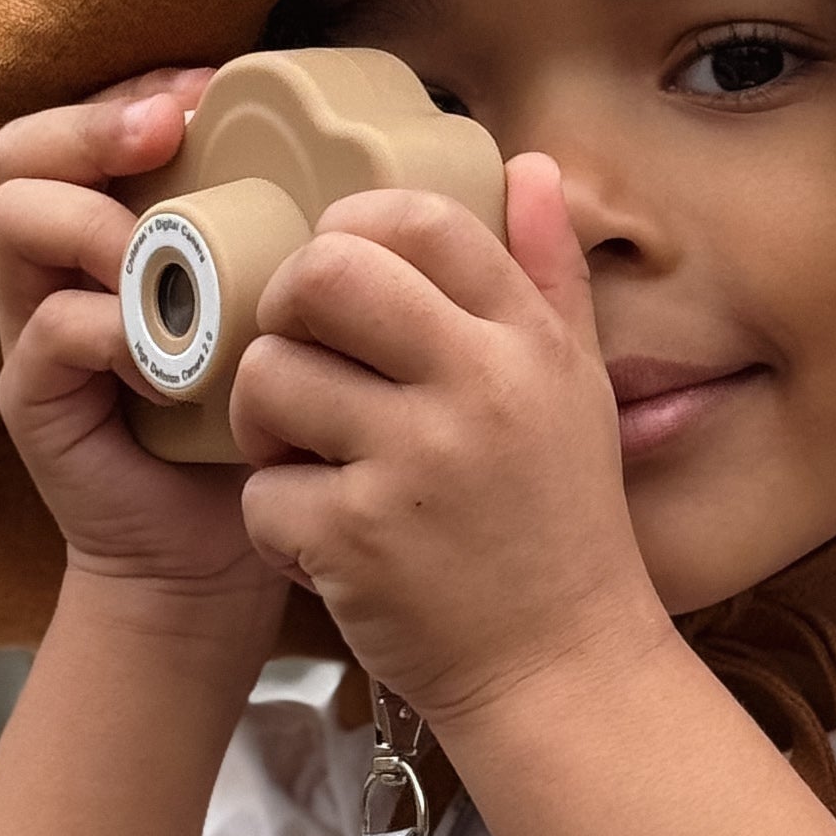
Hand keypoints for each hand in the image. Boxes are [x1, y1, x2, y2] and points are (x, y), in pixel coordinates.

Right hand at [0, 71, 280, 622]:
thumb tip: (414, 162)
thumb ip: (310, 242)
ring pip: (13, 218)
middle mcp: (68, 265)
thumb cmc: (271, 423)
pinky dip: (108, 328)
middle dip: (93, 125)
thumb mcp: (296, 317)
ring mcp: (40, 327)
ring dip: (92, 218)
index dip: (141, 89)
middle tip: (167, 133)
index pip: (94, 120)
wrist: (227, 553)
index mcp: (127, 227)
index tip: (212, 90)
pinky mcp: (35, 396)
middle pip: (23, 151)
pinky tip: (167, 357)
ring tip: (157, 250)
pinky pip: (47, 331)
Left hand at [229, 155, 671, 724]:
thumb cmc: (558, 524)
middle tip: (295, 351)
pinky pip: (259, 488)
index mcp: (525, 341)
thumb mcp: (577, 389)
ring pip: (269, 378)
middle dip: (284, 306)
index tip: (337, 278)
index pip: (416, 219)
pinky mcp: (354, 538)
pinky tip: (320, 539)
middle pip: (324, 273)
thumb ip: (547, 272)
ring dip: (264, 419)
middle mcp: (475, 388)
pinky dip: (273, 518)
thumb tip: (527, 164)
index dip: (351, 229)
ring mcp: (412, 463)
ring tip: (306, 454)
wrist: (559, 671)